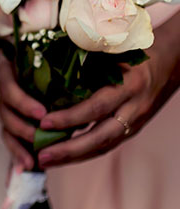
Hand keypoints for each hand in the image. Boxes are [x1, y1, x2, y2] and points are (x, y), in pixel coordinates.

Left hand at [0, 14, 179, 167]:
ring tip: (45, 160)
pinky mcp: (132, 128)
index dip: (70, 117)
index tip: (44, 122)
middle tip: (41, 156)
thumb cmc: (138, 48)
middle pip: (100, 137)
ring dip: (73, 156)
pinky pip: (106, 144)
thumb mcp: (117, 49)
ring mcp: (135, 121)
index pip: (97, 107)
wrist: (174, 59)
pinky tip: (61, 155)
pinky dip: (83, 152)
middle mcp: (135, 108)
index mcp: (130, 85)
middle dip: (69, 150)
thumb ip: (90, 57)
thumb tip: (52, 66)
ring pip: (103, 146)